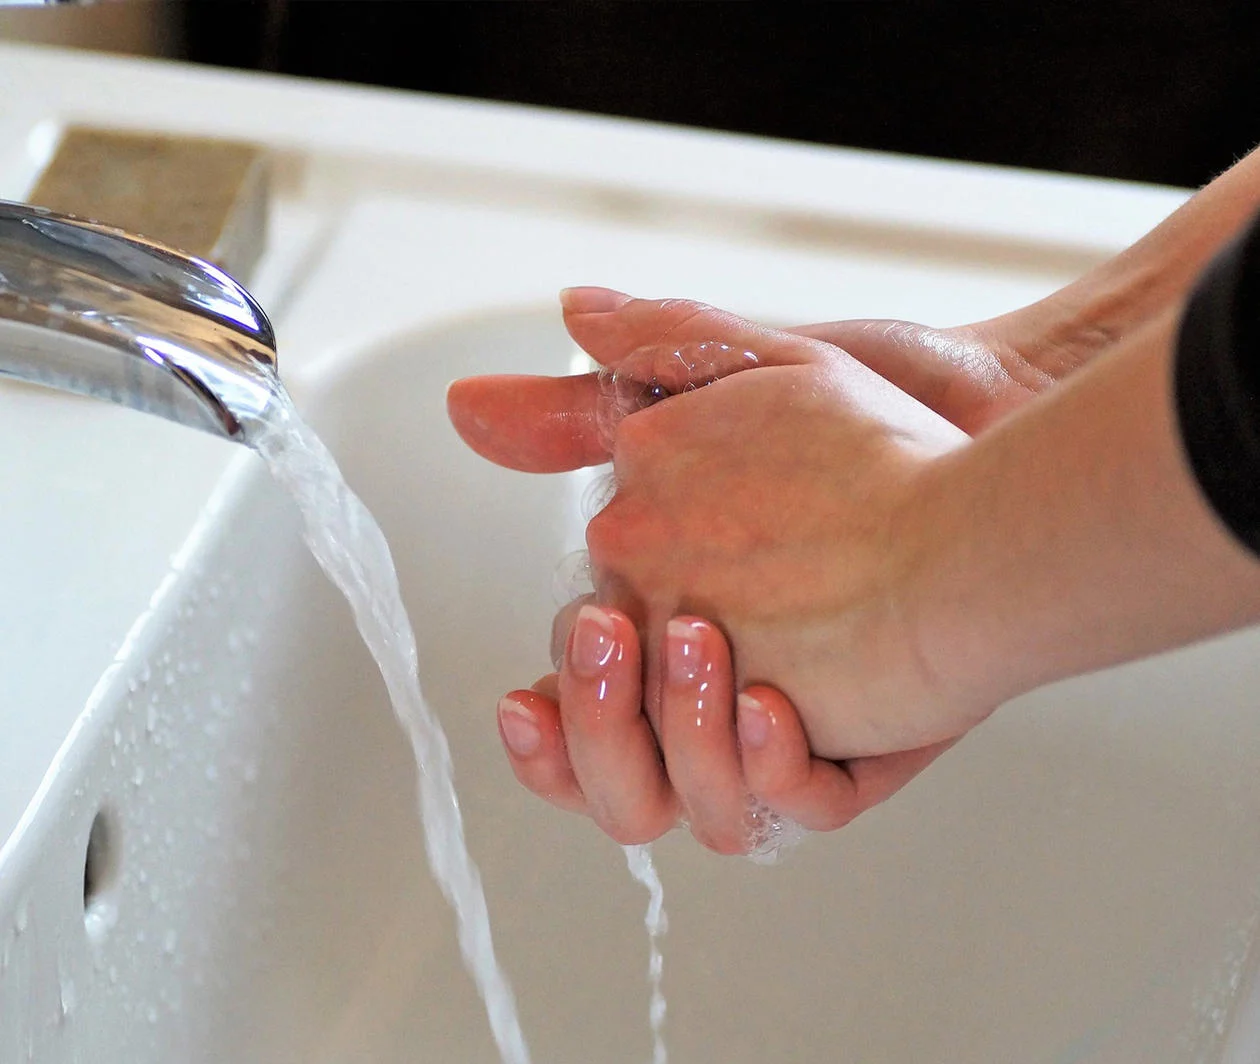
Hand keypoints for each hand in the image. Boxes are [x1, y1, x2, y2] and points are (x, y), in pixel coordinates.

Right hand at [446, 288, 1112, 843]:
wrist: (978, 416)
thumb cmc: (847, 411)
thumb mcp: (698, 398)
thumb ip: (579, 413)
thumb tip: (465, 406)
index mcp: (663, 627)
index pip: (574, 715)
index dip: (542, 729)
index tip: (522, 699)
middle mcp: (717, 692)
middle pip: (621, 782)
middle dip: (597, 731)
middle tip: (615, 638)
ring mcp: (789, 720)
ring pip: (699, 807)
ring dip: (682, 741)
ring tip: (706, 644)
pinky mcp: (865, 741)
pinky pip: (802, 804)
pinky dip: (774, 768)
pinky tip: (779, 700)